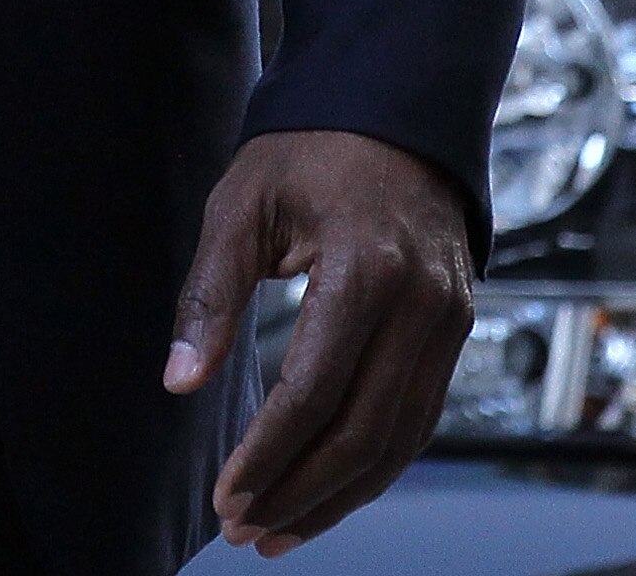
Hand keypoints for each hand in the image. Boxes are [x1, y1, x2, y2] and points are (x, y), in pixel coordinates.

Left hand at [164, 128, 473, 556]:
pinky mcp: (456, 330)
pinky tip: (329, 488)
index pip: (313, 392)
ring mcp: (448, 320)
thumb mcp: (243, 204)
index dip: (267, 456)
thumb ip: (211, 293)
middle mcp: (420, 304)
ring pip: (398, 441)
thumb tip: (179, 380)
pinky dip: (373, 464)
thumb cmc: (310, 148)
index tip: (226, 496)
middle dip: (300, 493)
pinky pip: (419, 418)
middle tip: (246, 529)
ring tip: (280, 529)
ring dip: (338, 496)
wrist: (394, 107)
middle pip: (362, 434)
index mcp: (366, 267)